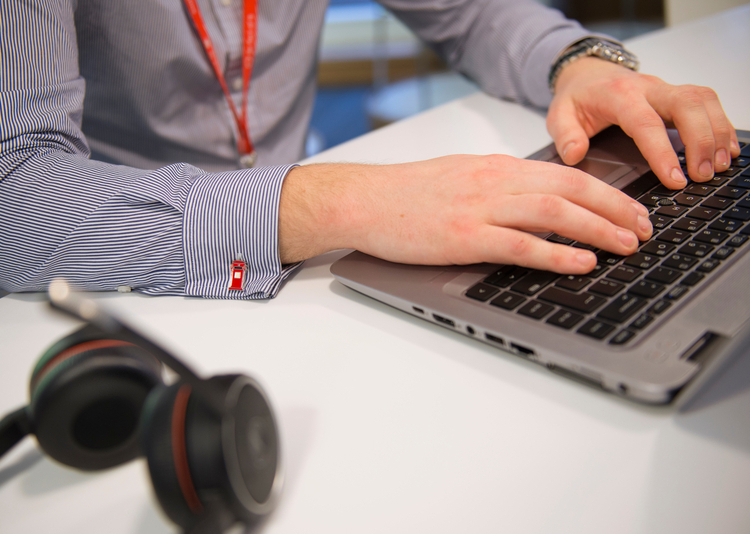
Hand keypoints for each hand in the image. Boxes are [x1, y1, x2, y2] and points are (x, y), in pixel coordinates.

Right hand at [279, 155, 652, 272]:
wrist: (363, 200)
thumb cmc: (406, 193)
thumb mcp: (460, 177)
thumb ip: (498, 187)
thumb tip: (533, 201)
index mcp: (496, 167)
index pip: (564, 173)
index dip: (605, 191)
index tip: (629, 208)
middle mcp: (494, 181)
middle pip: (570, 188)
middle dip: (615, 209)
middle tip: (644, 228)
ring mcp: (480, 208)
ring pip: (554, 212)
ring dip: (597, 229)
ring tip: (627, 245)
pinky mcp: (464, 236)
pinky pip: (521, 245)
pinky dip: (556, 253)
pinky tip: (580, 263)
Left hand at [548, 57, 739, 188]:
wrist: (587, 74)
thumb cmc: (577, 97)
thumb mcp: (558, 115)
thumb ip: (565, 135)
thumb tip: (575, 156)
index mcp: (619, 95)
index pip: (646, 123)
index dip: (663, 152)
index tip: (675, 179)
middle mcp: (648, 88)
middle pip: (687, 105)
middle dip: (701, 140)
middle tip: (703, 175)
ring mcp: (665, 89)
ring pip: (703, 101)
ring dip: (716, 133)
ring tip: (719, 166)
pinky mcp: (676, 95)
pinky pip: (707, 103)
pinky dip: (720, 125)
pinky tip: (726, 150)